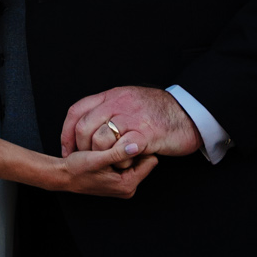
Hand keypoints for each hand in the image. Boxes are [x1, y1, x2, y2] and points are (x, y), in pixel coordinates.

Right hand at [53, 147, 157, 198]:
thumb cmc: (77, 168)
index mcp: (127, 184)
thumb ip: (118, 152)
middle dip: (134, 151)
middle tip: (118, 143)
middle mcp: (128, 188)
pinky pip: (128, 164)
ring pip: (136, 161)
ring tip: (111, 148)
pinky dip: (121, 157)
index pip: (150, 161)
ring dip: (127, 153)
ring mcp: (123, 185)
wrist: (63, 175)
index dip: (141, 148)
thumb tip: (138, 145)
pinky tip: (109, 151)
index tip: (128, 140)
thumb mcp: (97, 158)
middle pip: (145, 161)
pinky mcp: (118, 181)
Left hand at [60, 86, 200, 162]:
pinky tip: (125, 162)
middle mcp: (119, 103)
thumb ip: (110, 108)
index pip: (77, 110)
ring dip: (101, 156)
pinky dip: (119, 160)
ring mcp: (132, 118)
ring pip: (100, 139)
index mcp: (113, 95)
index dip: (66, 132)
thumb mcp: (130, 100)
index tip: (67, 149)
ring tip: (111, 161)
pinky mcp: (145, 134)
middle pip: (84, 126)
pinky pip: (121, 149)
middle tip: (87, 161)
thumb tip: (89, 124)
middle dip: (81, 148)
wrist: (189, 113)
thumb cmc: (160, 111)